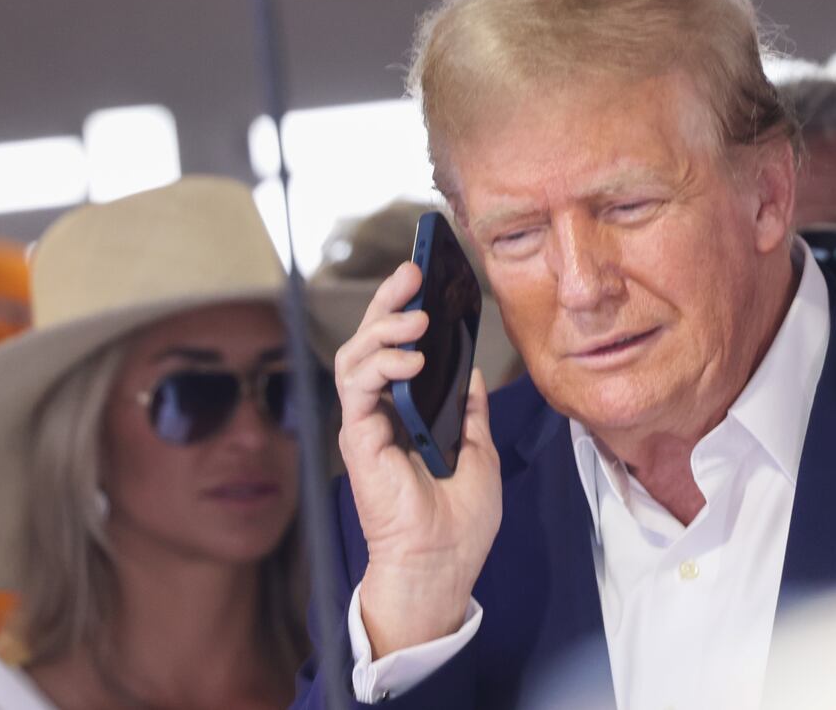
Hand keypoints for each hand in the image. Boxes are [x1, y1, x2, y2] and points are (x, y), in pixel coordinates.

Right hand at [334, 261, 502, 655]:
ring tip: (417, 318)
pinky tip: (410, 359)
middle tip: (411, 271)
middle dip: (388, 300)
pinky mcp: (358, 437)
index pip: (400, 348)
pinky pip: (357, 387)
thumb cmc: (459, 520)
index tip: (428, 278)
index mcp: (410, 412)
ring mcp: (366, 423)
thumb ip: (469, 409)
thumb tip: (472, 371)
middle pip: (372, 340)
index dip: (408, 310)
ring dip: (384, 327)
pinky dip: (380, 364)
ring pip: (357, 355)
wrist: (443, 563)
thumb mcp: (479, 450)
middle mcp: (383, 412)